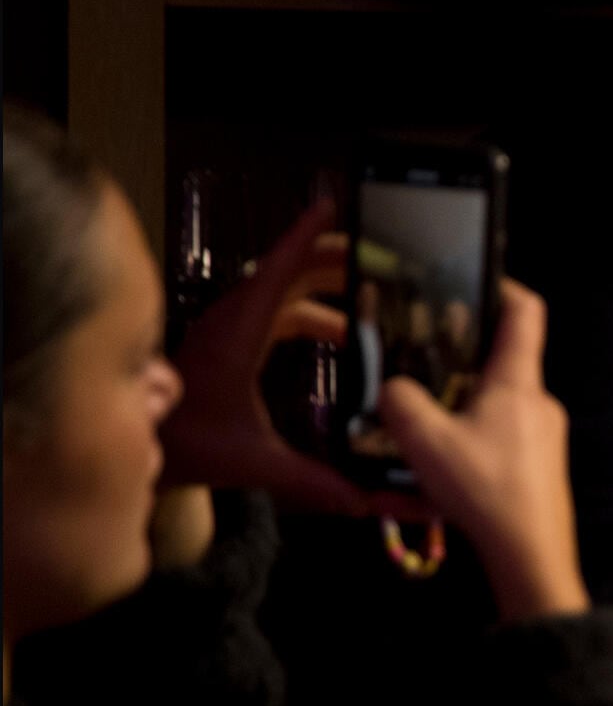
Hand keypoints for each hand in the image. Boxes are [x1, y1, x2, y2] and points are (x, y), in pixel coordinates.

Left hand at [157, 199, 370, 515]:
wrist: (138, 452)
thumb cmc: (182, 446)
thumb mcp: (252, 461)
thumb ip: (310, 479)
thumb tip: (360, 500)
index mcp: (238, 334)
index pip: (280, 270)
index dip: (309, 236)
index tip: (336, 205)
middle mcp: (232, 322)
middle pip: (289, 271)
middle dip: (336, 258)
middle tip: (382, 254)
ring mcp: (229, 330)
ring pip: (284, 291)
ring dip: (328, 288)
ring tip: (372, 295)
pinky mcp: (229, 343)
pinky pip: (277, 312)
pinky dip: (312, 312)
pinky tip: (340, 335)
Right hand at [378, 281, 584, 622]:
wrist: (531, 555)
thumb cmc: (485, 488)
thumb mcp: (424, 440)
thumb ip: (400, 402)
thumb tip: (393, 389)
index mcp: (519, 381)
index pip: (525, 311)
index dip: (501, 285)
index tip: (467, 279)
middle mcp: (539, 400)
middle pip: (505, 357)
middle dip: (462, 351)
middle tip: (418, 353)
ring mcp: (545, 434)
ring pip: (500, 399)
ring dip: (462, 398)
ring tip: (421, 409)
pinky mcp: (540, 465)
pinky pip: (503, 432)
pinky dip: (472, 431)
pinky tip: (442, 455)